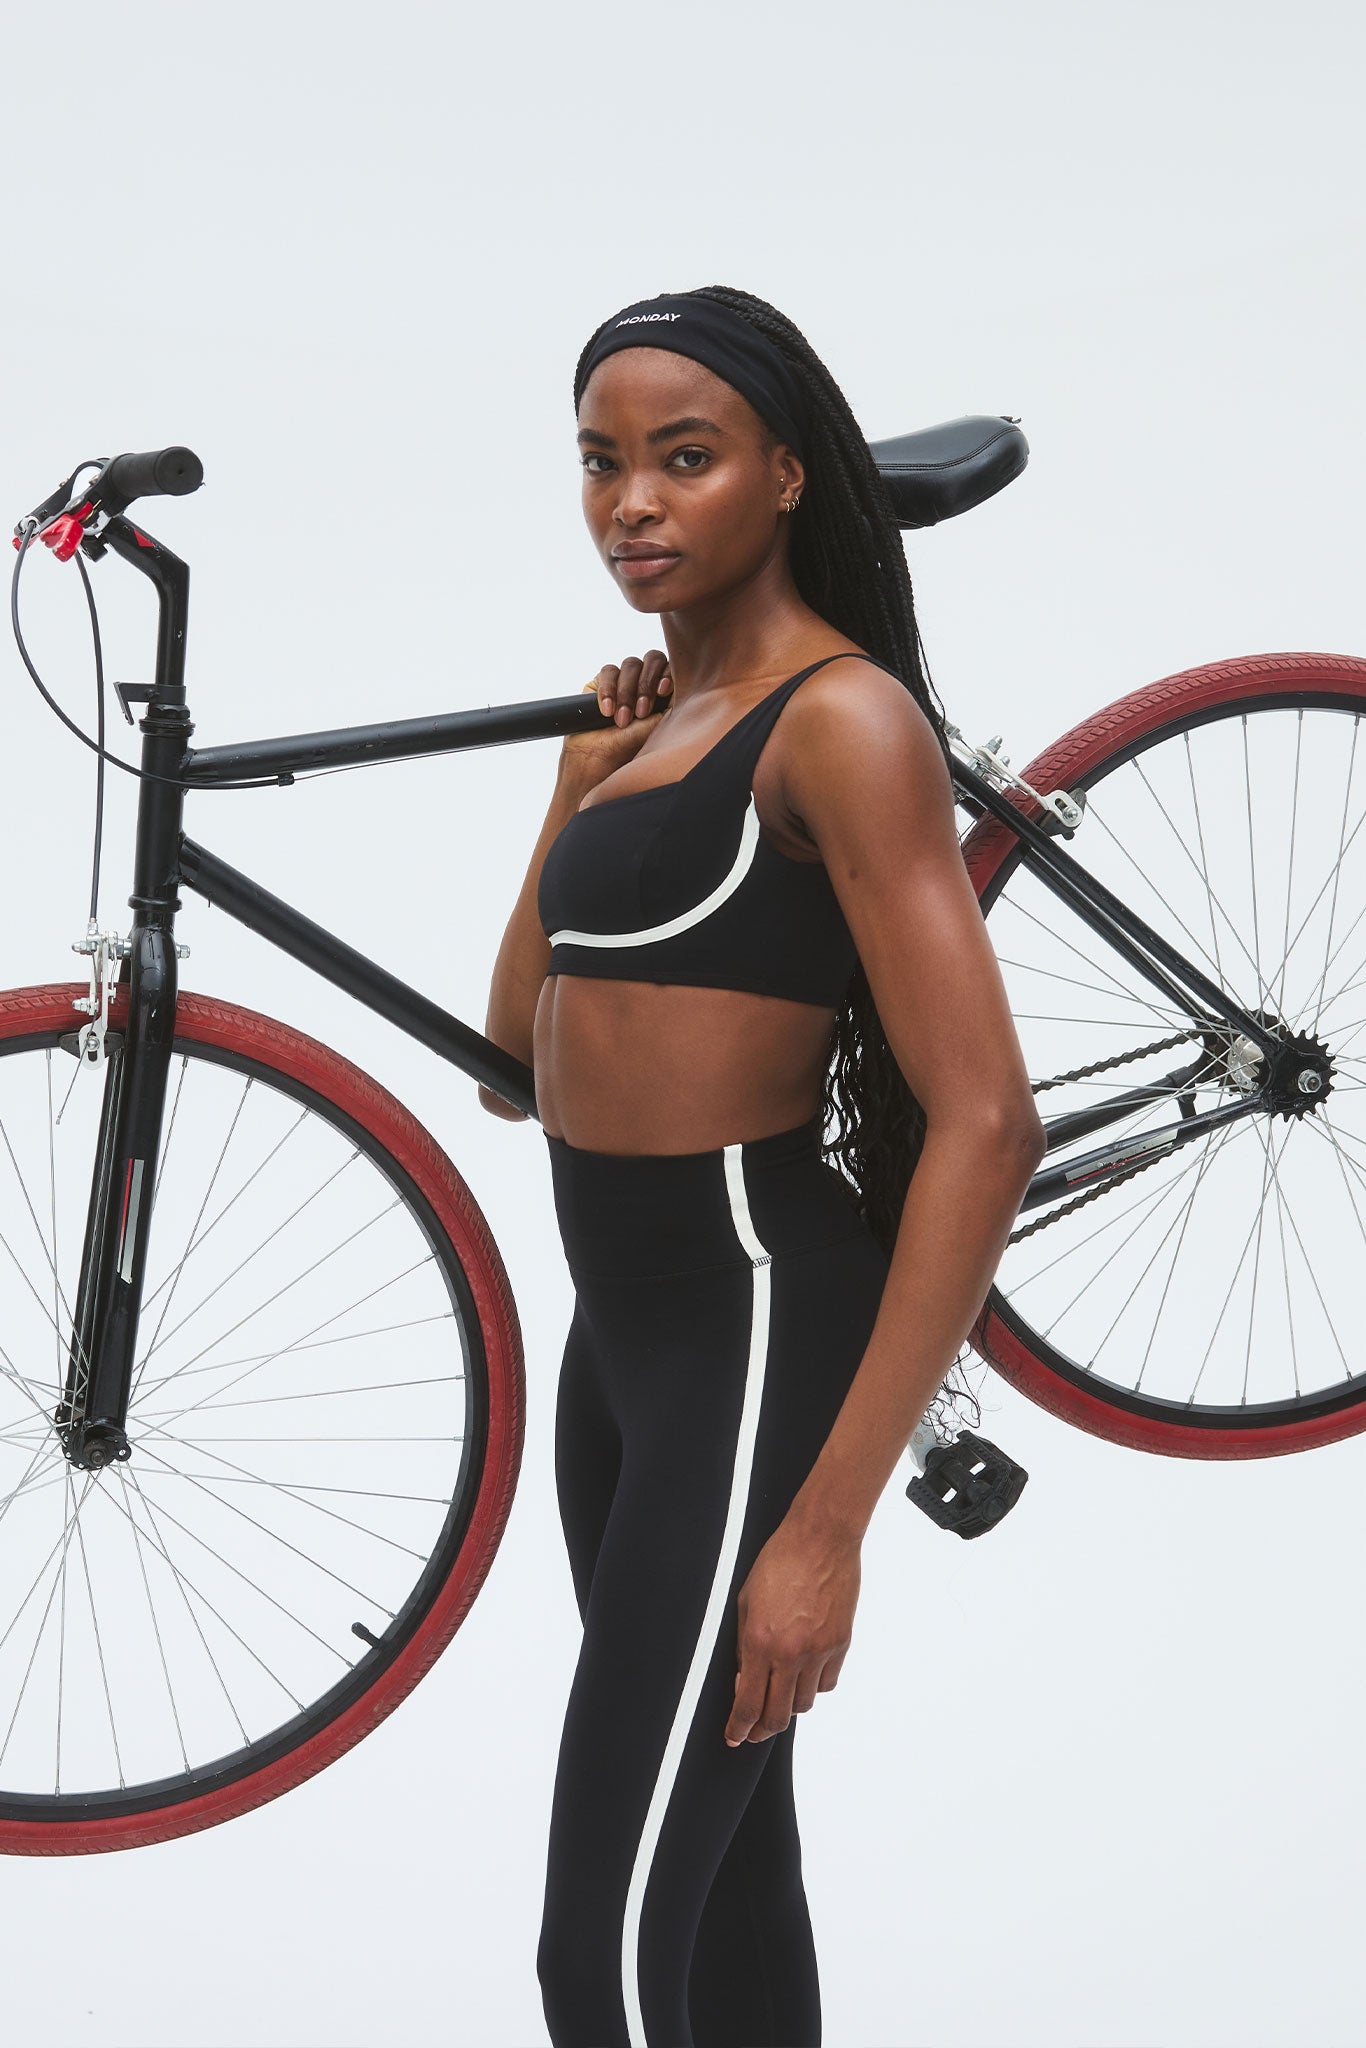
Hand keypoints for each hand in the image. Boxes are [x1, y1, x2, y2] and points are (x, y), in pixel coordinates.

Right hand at [561, 650, 672, 779]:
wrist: (600, 760)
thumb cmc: (633, 748)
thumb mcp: (661, 725)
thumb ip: (673, 701)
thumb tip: (685, 680)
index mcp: (664, 691)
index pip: (671, 667)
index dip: (667, 673)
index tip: (663, 691)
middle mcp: (645, 682)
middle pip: (653, 658)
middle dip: (646, 684)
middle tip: (641, 712)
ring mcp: (623, 681)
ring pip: (631, 664)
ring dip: (627, 693)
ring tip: (622, 720)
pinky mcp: (601, 683)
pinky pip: (608, 672)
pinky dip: (608, 690)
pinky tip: (607, 712)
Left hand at [724, 1514, 860, 1746]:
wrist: (821, 1539)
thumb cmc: (779, 1561)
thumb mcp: (746, 1602)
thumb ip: (745, 1646)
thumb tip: (745, 1680)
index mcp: (761, 1642)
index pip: (749, 1704)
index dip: (739, 1728)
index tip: (734, 1736)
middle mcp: (791, 1653)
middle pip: (778, 1716)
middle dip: (762, 1730)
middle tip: (753, 1732)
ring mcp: (820, 1651)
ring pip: (804, 1703)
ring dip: (788, 1706)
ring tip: (779, 1697)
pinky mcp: (841, 1644)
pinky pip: (827, 1682)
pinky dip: (814, 1685)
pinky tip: (805, 1675)